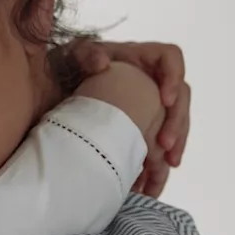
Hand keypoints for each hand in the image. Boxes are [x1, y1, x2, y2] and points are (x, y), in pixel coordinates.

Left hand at [65, 39, 190, 197]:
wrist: (55, 91)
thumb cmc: (68, 66)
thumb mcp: (73, 54)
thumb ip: (85, 53)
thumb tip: (101, 63)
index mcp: (140, 59)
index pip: (170, 58)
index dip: (173, 77)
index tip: (165, 100)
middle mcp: (151, 80)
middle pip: (179, 99)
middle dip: (177, 123)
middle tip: (166, 146)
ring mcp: (149, 106)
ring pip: (173, 125)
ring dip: (174, 146)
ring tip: (167, 166)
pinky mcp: (143, 128)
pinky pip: (158, 147)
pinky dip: (156, 164)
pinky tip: (150, 181)